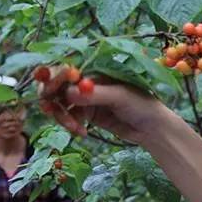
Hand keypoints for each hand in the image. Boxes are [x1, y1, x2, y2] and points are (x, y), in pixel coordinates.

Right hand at [37, 66, 167, 143]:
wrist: (152, 128)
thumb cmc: (142, 104)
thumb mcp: (120, 96)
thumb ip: (96, 94)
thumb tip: (68, 93)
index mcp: (95, 70)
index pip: (66, 69)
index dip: (53, 77)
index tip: (48, 88)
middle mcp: (86, 82)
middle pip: (56, 85)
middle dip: (51, 97)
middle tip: (50, 110)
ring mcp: (84, 98)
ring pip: (59, 104)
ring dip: (61, 116)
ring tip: (75, 127)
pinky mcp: (86, 114)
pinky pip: (68, 117)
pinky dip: (70, 125)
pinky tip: (81, 132)